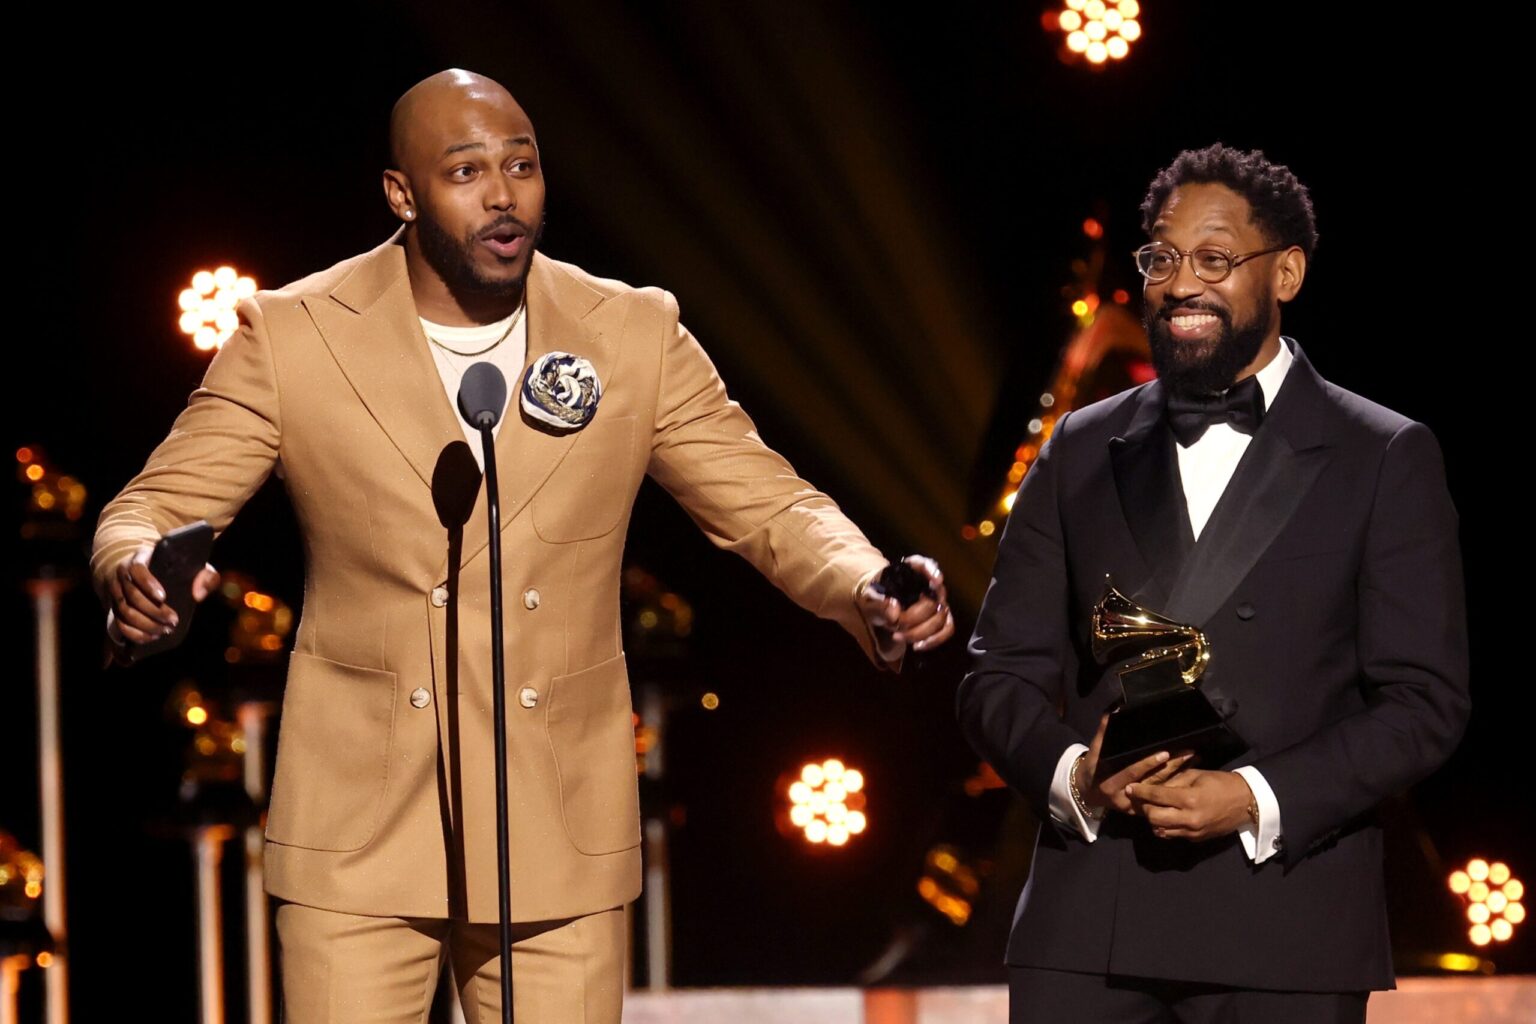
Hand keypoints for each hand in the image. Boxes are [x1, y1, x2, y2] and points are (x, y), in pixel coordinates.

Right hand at [106, 544, 220, 646]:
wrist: (146, 568)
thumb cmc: (173, 567)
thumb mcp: (191, 565)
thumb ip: (204, 575)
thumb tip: (199, 594)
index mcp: (140, 558)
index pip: (138, 569)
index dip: (148, 584)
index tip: (163, 597)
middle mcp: (123, 574)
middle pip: (132, 595)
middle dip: (153, 611)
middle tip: (173, 621)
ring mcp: (116, 591)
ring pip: (125, 611)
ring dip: (145, 624)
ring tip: (165, 630)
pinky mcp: (115, 607)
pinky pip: (120, 623)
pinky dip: (135, 633)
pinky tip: (152, 637)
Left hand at [856, 555, 953, 652]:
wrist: (879, 607)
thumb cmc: (877, 597)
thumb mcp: (869, 598)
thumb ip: (878, 602)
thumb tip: (894, 613)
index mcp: (911, 569)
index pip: (924, 565)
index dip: (933, 572)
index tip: (936, 581)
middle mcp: (929, 583)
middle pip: (932, 600)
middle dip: (913, 617)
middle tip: (895, 625)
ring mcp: (938, 601)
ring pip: (940, 617)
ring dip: (920, 632)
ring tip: (899, 637)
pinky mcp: (942, 618)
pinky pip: (946, 629)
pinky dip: (934, 640)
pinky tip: (918, 646)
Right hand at [1076, 713, 1195, 814]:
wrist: (1088, 792)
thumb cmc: (1093, 768)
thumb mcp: (1094, 752)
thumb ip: (1103, 734)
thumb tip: (1112, 713)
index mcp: (1111, 783)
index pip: (1133, 772)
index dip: (1149, 763)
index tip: (1165, 753)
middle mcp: (1125, 796)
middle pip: (1153, 782)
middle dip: (1172, 767)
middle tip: (1188, 753)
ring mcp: (1135, 806)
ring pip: (1161, 790)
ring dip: (1179, 775)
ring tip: (1194, 759)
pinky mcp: (1143, 809)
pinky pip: (1162, 798)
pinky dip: (1176, 785)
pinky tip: (1189, 773)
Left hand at [1125, 769, 1254, 841]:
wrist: (1246, 802)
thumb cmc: (1220, 783)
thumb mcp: (1195, 775)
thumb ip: (1173, 781)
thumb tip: (1152, 785)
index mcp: (1189, 799)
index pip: (1156, 796)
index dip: (1140, 792)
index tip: (1129, 788)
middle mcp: (1189, 818)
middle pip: (1153, 817)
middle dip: (1144, 808)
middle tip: (1142, 799)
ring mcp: (1193, 832)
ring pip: (1160, 830)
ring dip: (1153, 819)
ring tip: (1153, 808)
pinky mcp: (1196, 840)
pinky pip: (1173, 835)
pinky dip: (1165, 827)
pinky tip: (1166, 817)